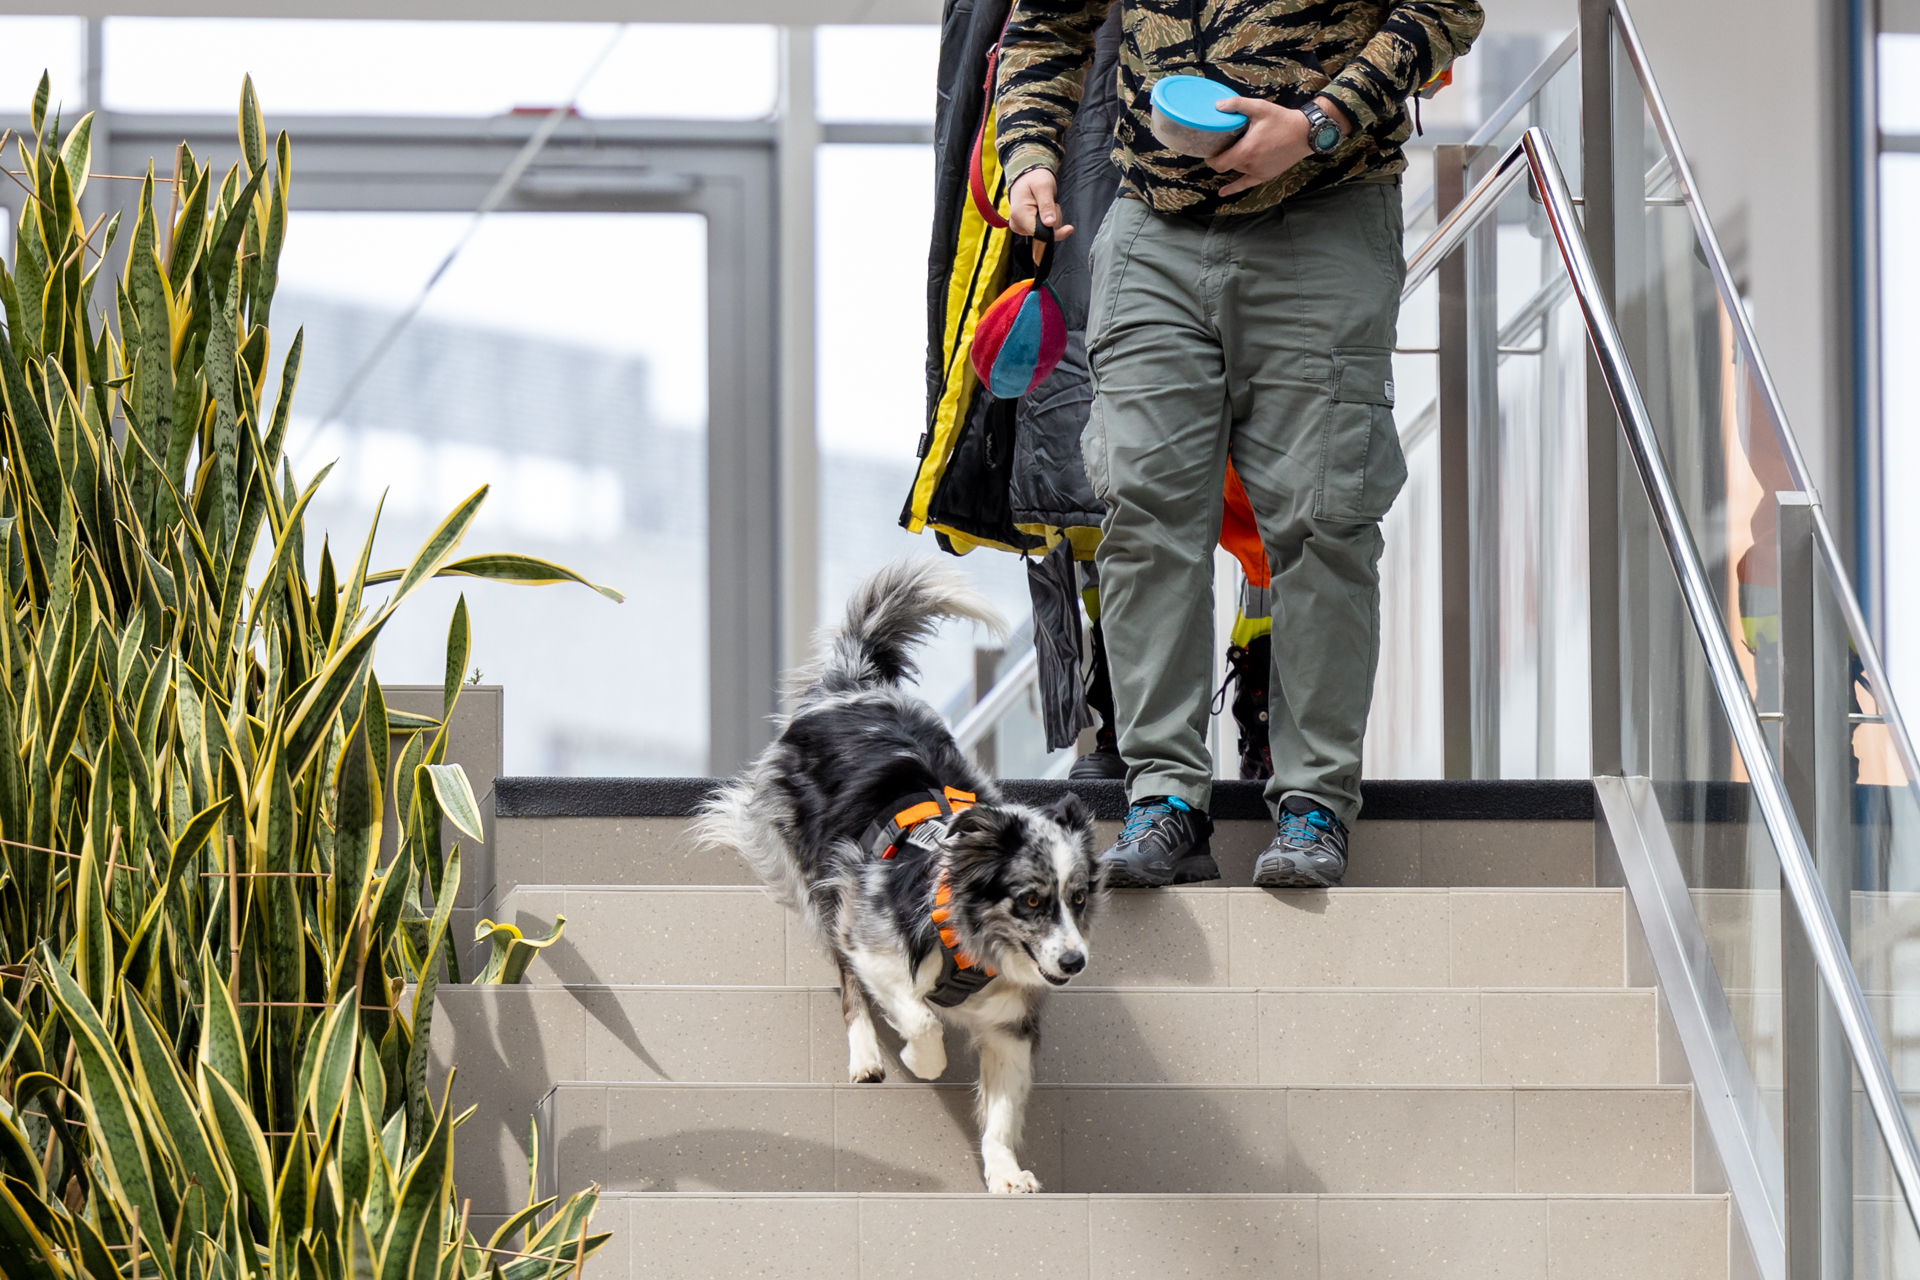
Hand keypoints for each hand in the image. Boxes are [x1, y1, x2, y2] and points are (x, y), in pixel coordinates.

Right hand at [1008, 167, 1074, 245]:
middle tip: (1051, 203)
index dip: (1055, 233)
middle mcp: (1017, 225)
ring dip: (1052, 219)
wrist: (1027, 177)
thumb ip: (1046, 205)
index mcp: (1019, 215)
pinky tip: (1045, 210)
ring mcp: (1021, 228)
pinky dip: (1049, 221)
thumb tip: (1050, 223)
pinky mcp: (1026, 228)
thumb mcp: (1043, 187)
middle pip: (1043, 234)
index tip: (1069, 229)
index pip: (1039, 233)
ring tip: (1046, 203)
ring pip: (1045, 232)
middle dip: (1053, 220)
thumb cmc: (1035, 179)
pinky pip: (1043, 231)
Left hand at [1207, 95, 1349, 197]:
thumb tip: (1217, 105)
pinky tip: (1222, 193)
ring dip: (1231, 163)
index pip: (1219, 163)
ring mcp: (1258, 173)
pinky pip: (1245, 185)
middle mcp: (1250, 165)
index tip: (1208, 149)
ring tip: (1230, 152)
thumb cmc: (1282, 120)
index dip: (1210, 158)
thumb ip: (1237, 105)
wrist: (1305, 134)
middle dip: (1219, 158)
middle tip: (1217, 147)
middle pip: (1226, 167)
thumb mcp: (1259, 108)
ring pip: (1236, 171)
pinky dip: (1233, 188)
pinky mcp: (1265, 176)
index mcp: (1246, 151)